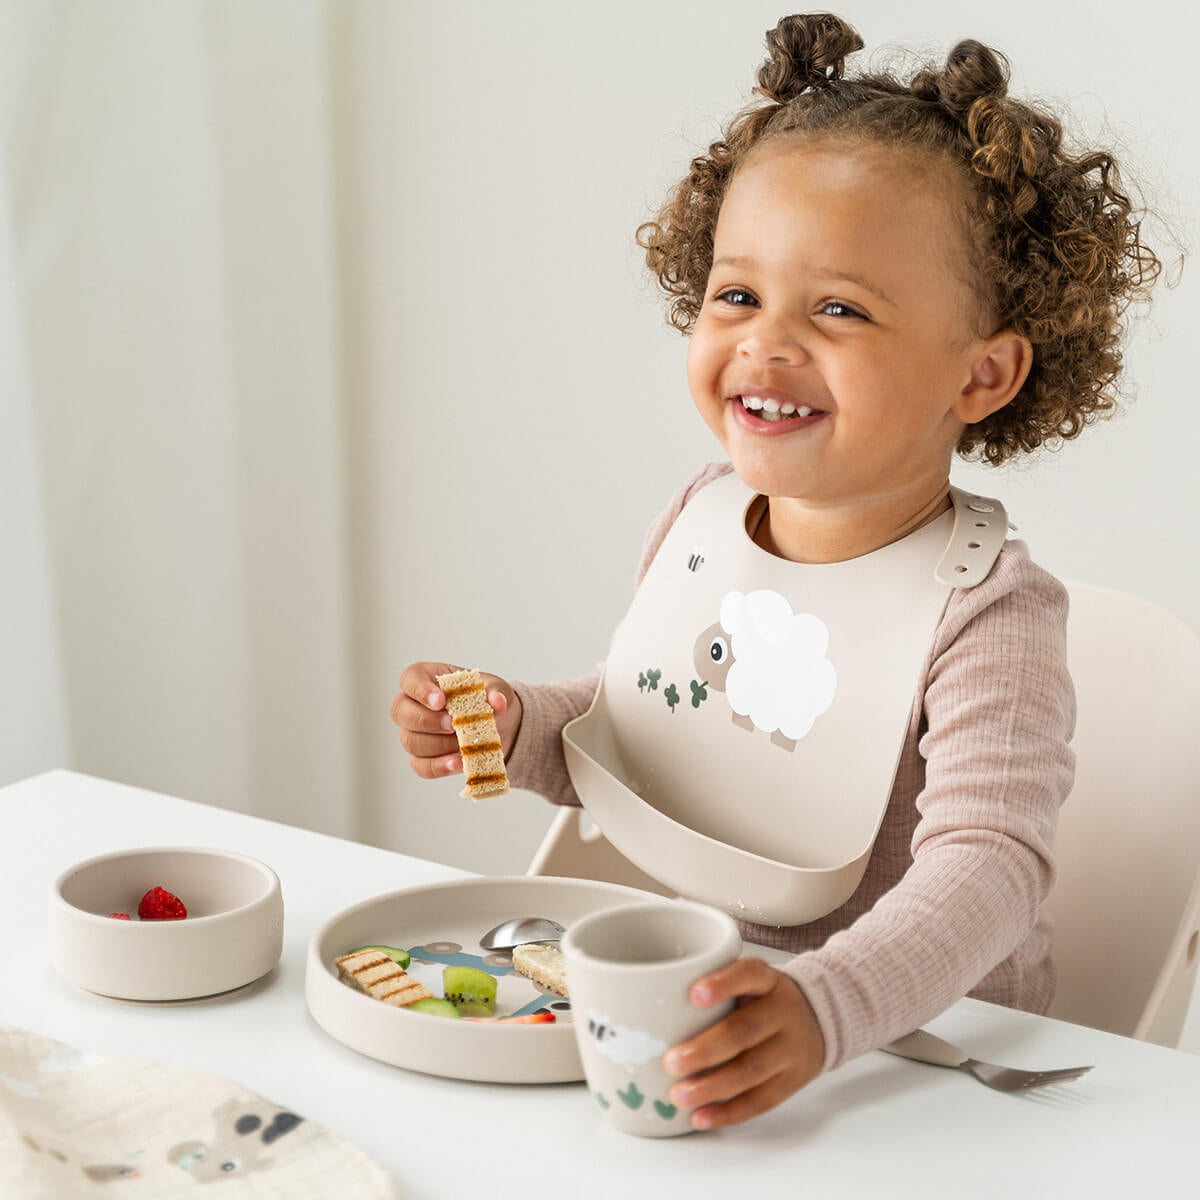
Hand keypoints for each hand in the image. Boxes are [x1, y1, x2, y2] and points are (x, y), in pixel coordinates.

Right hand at [390, 662, 522, 781]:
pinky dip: (439, 766)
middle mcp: (413, 704)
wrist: (498, 726)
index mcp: (427, 678)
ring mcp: (414, 732)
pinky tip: (458, 763)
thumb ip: (496, 691)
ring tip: (463, 744)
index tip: (440, 701)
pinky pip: (421, 765)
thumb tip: (498, 702)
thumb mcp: (496, 689)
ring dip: (437, 745)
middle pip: (400, 712)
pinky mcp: (422, 757)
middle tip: (452, 725)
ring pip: (410, 741)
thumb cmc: (486, 699)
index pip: (410, 678)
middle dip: (426, 721)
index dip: (420, 690)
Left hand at [663, 958, 824, 1129]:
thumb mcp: (749, 981)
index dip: (723, 984)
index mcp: (768, 981)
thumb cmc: (763, 999)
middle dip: (705, 1050)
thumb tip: (645, 1006)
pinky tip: (701, 1117)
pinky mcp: (792, 1081)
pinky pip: (761, 1100)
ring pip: (751, 1071)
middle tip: (671, 1061)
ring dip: (711, 1086)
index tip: (693, 994)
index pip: (749, 974)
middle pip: (744, 1031)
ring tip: (678, 1094)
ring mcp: (791, 1049)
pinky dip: (728, 1112)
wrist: (819, 1018)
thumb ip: (714, 987)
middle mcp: (783, 1012)